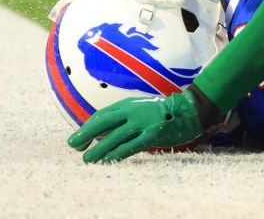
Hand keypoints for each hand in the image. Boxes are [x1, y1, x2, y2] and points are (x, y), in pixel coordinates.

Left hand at [67, 89, 204, 162]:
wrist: (190, 110)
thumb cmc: (163, 112)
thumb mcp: (140, 109)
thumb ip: (124, 118)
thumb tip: (101, 134)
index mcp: (128, 104)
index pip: (102, 116)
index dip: (87, 127)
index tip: (77, 139)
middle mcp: (133, 111)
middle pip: (103, 122)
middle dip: (86, 134)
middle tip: (73, 146)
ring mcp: (143, 122)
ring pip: (114, 137)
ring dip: (99, 149)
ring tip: (88, 159)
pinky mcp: (153, 134)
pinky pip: (131, 146)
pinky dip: (117, 153)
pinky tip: (108, 160)